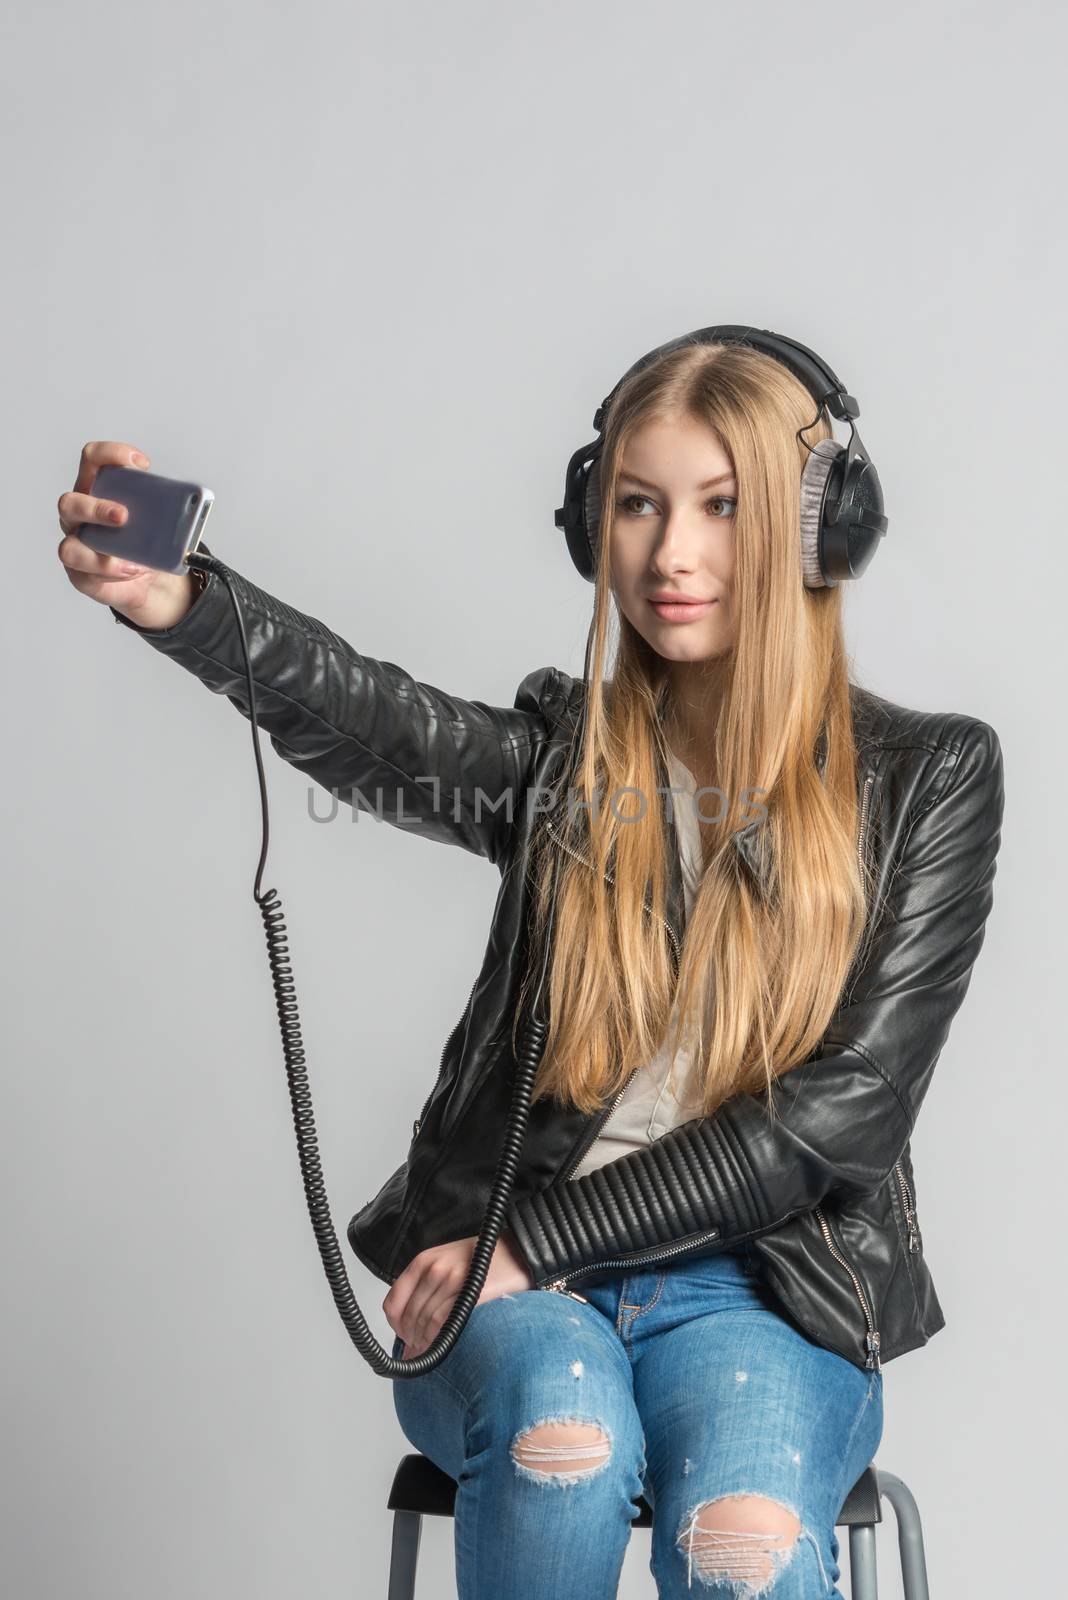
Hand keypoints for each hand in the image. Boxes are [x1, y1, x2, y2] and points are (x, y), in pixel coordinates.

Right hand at [56, 440, 194, 627]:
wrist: (151, 578)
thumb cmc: (148, 540)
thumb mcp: (160, 520)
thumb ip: (164, 508)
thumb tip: (185, 508)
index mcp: (97, 489)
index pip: (93, 459)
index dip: (111, 454)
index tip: (141, 463)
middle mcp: (80, 515)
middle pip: (70, 503)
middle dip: (96, 508)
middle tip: (124, 516)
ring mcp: (76, 545)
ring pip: (68, 548)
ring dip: (101, 554)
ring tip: (132, 560)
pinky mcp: (80, 574)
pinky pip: (85, 577)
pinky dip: (109, 574)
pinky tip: (130, 571)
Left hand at [383, 1228, 533, 1357]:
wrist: (520, 1252)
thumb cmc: (488, 1261)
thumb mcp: (450, 1265)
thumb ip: (429, 1288)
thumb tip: (414, 1327)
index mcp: (424, 1261)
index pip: (393, 1302)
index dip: (396, 1326)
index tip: (404, 1339)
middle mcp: (433, 1268)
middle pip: (409, 1317)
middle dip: (410, 1341)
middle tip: (417, 1355)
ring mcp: (450, 1279)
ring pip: (423, 1323)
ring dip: (422, 1345)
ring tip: (428, 1357)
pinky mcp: (466, 1292)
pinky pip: (441, 1324)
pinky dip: (435, 1341)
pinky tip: (439, 1351)